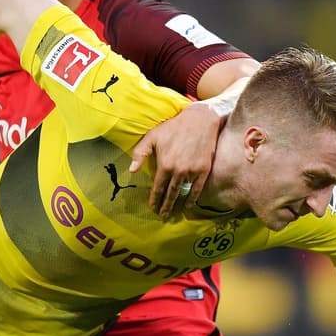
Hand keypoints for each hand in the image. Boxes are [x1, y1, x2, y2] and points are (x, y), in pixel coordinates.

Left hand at [128, 102, 220, 217]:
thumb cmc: (174, 127)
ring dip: (178, 204)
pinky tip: (189, 205)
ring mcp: (192, 172)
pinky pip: (197, 189)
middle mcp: (178, 171)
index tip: (152, 207)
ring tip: (174, 212)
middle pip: (170, 194)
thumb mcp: (153, 136)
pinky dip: (193, 199)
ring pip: (183, 193)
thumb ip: (140, 153)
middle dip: (166, 206)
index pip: (158, 188)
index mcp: (165, 165)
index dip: (154, 199)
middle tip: (162, 215)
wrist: (199, 121)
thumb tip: (132, 170)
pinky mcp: (204, 170)